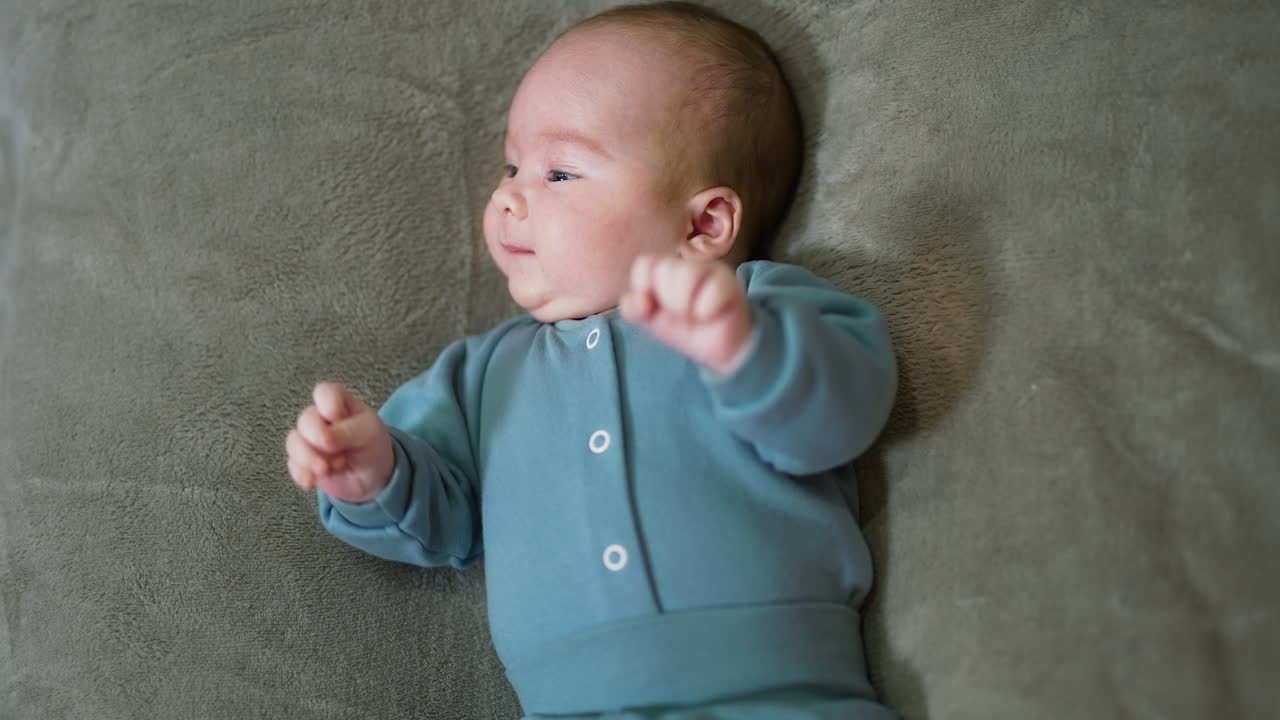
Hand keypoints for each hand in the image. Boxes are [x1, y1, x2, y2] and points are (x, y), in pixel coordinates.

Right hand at [286, 382, 394, 503]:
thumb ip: (346, 432)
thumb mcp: (368, 433)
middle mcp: (320, 419)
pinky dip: (302, 474)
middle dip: (317, 437)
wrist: (373, 477)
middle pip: (306, 419)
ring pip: (294, 442)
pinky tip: (312, 481)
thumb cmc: (372, 445)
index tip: (337, 417)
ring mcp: (309, 440)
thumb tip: (322, 440)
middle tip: (333, 450)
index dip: (327, 404)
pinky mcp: (303, 462)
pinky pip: (293, 465)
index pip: (324, 392)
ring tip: (326, 469)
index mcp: (338, 402)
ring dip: (307, 458)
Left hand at [619, 255, 754, 376]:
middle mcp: (688, 266)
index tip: (652, 306)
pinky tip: (710, 315)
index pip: (644, 264)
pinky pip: (710, 292)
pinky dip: (705, 311)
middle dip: (667, 301)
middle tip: (680, 314)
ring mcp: (710, 272)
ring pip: (687, 276)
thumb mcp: (652, 321)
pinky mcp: (729, 285)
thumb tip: (640, 300)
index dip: (643, 287)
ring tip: (694, 315)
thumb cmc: (687, 331)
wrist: (721, 350)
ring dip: (685, 306)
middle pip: (664, 269)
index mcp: (666, 271)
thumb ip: (634, 309)